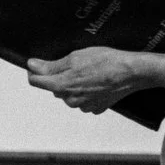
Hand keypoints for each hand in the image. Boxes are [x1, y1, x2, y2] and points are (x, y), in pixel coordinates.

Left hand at [27, 47, 150, 113]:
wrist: (132, 72)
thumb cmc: (106, 62)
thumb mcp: (75, 57)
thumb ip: (51, 65)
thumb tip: (32, 66)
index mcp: (61, 86)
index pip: (36, 81)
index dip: (35, 71)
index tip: (38, 64)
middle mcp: (70, 100)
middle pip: (54, 87)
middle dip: (59, 76)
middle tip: (76, 64)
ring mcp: (83, 106)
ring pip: (69, 94)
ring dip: (74, 84)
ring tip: (90, 72)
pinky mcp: (95, 108)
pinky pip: (84, 99)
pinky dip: (87, 91)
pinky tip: (97, 81)